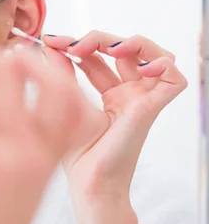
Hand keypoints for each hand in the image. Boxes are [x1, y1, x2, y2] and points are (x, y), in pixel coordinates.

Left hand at [43, 31, 186, 223]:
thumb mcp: (63, 103)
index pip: (99, 57)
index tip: (49, 40)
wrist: (87, 184)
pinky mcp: (152, 108)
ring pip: (154, 54)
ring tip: (104, 47)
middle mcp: (129, 95)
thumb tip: (49, 44)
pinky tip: (138, 63)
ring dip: (130, 42)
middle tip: (70, 43)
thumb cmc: (75, 155)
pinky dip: (163, 63)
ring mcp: (142, 100)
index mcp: (110, 96)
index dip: (77, 43)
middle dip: (97, 39)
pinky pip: (174, 78)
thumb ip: (60, 73)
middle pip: (124, 50)